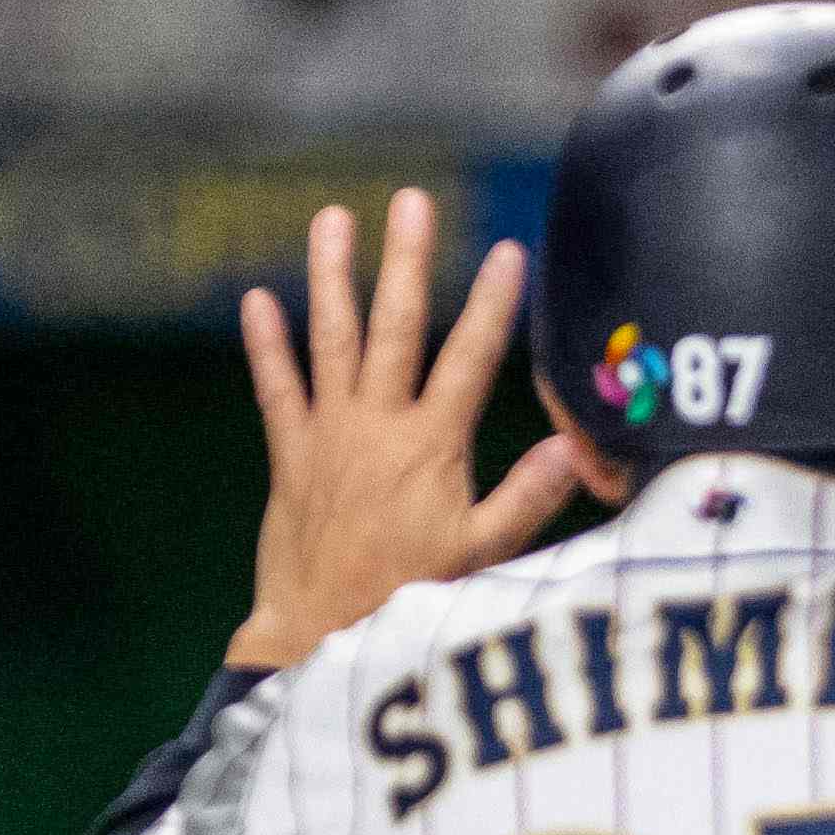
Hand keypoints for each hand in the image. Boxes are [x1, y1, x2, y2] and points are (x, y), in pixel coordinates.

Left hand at [227, 188, 587, 670]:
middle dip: (405, 261)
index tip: (511, 252)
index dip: (492, 305)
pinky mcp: (290, 453)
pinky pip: (276, 387)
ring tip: (332, 219)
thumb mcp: (481, 555)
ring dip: (331, 277)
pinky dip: (267, 345)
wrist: (318, 632)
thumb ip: (528, 498)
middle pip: (396, 327)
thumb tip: (575, 448)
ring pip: (332, 340)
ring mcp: (329, 433)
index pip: (469, 360)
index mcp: (432, 446)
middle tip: (412, 202)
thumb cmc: (407, 598)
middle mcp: (379, 426)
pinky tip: (258, 299)